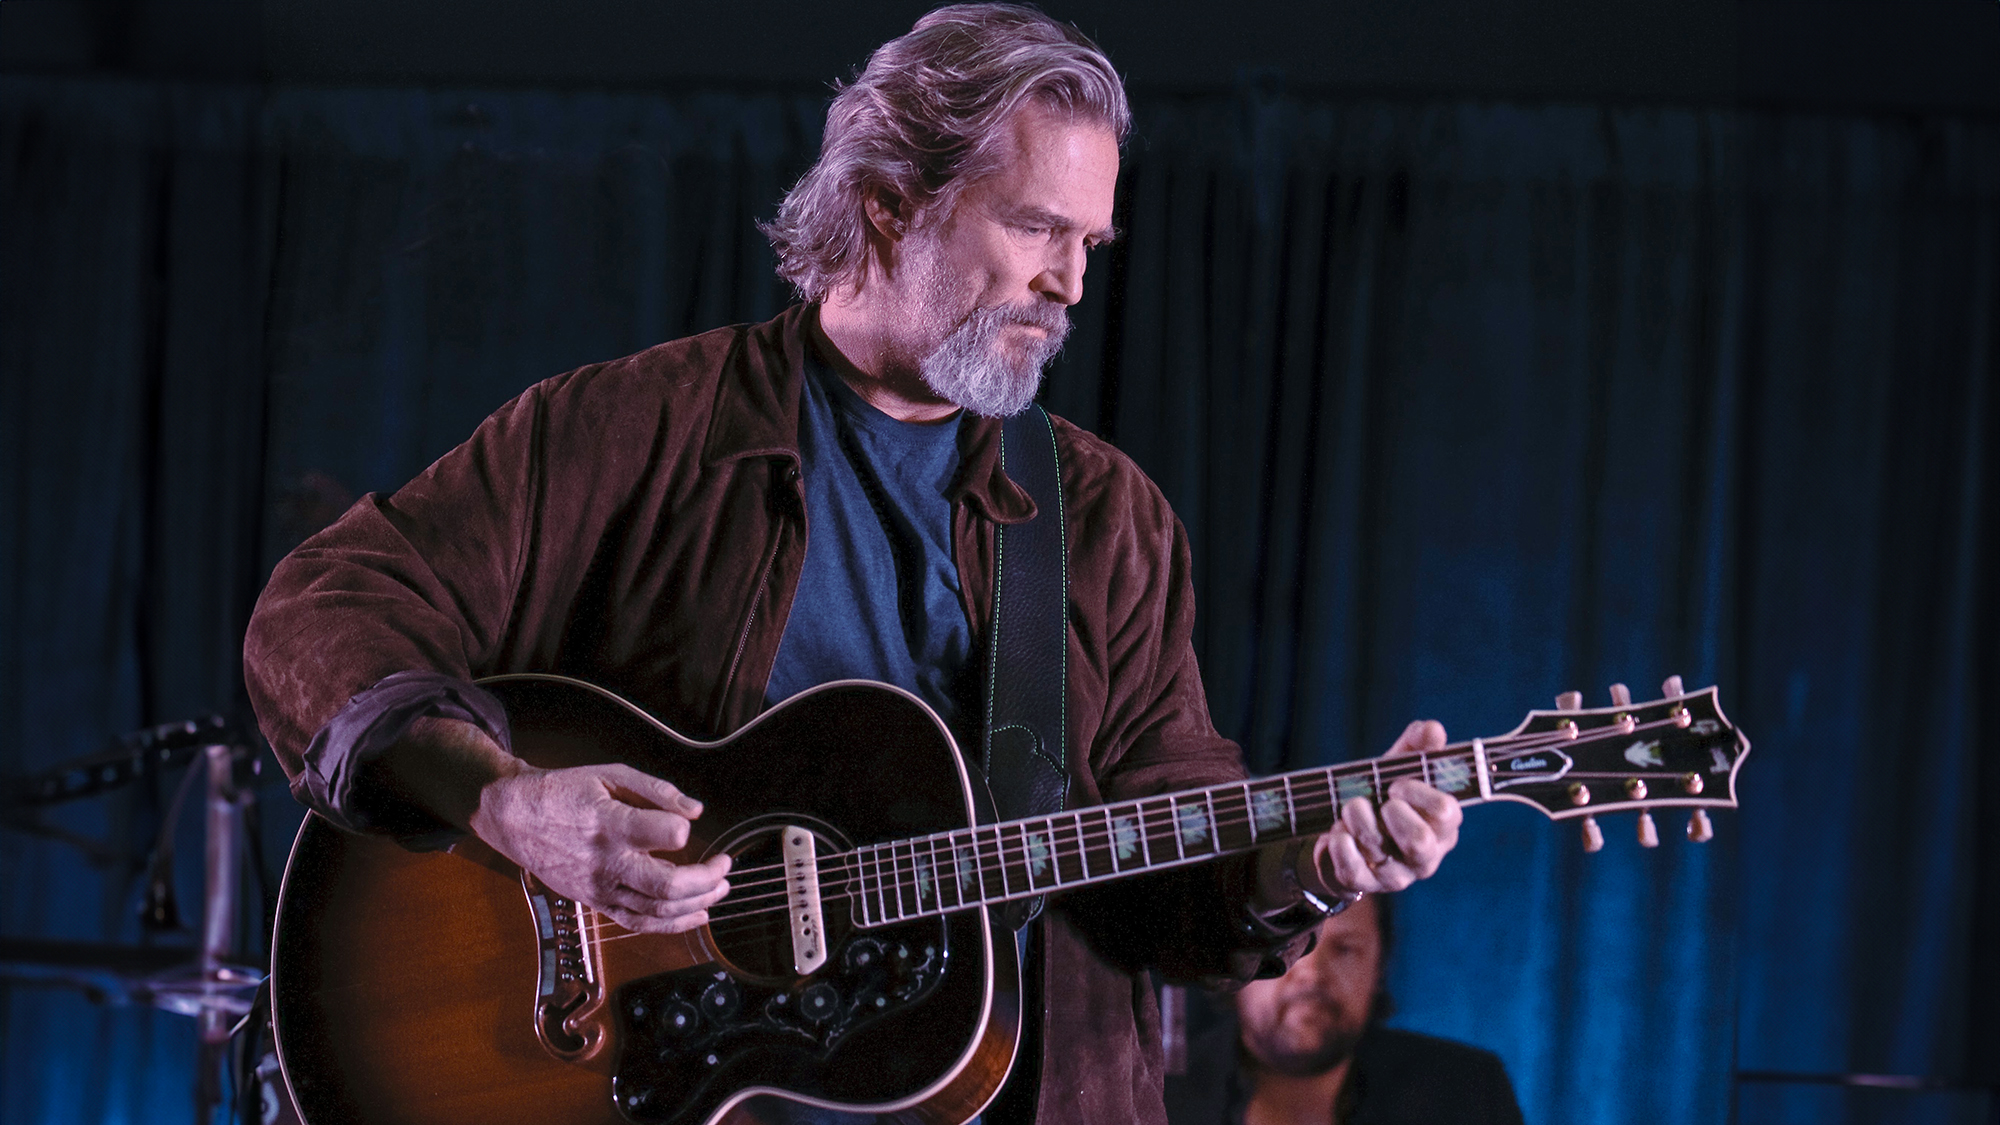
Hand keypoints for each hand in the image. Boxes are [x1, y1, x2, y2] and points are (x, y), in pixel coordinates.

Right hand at [468, 761, 731, 933]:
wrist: (515, 819)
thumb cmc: (565, 791)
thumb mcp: (610, 775)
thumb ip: (658, 791)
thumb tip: (697, 811)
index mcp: (610, 823)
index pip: (667, 836)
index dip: (684, 829)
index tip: (686, 823)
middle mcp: (606, 861)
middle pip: (667, 885)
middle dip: (707, 878)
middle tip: (725, 865)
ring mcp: (600, 887)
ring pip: (657, 910)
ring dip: (698, 903)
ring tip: (720, 889)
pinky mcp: (596, 902)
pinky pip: (638, 922)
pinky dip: (672, 924)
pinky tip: (697, 914)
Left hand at [1301, 720, 1462, 894]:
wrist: (1345, 833)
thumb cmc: (1383, 798)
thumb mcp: (1398, 768)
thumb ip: (1418, 746)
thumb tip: (1433, 729)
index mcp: (1442, 827)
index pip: (1446, 812)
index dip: (1419, 793)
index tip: (1397, 784)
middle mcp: (1425, 856)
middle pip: (1420, 841)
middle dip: (1395, 814)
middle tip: (1382, 801)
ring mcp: (1395, 875)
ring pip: (1381, 852)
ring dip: (1359, 820)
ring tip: (1351, 807)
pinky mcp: (1364, 885)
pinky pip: (1353, 871)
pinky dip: (1341, 846)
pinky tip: (1338, 832)